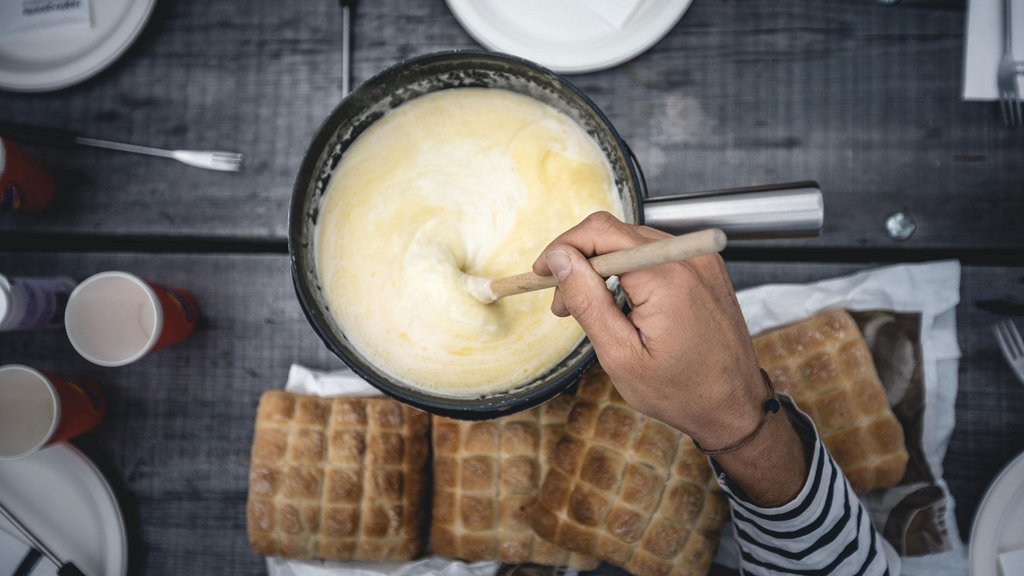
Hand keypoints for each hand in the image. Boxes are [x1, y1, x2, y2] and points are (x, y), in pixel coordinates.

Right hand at [533, 212, 763, 446]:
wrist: (735, 406)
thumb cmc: (682, 391)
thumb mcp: (620, 354)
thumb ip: (587, 301)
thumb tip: (560, 259)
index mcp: (666, 278)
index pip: (601, 232)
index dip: (563, 247)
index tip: (542, 272)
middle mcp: (687, 258)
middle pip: (614, 233)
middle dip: (579, 262)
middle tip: (562, 302)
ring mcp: (700, 260)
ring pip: (631, 241)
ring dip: (602, 267)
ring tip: (590, 309)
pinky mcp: (704, 268)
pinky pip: (653, 254)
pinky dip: (628, 271)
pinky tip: (620, 303)